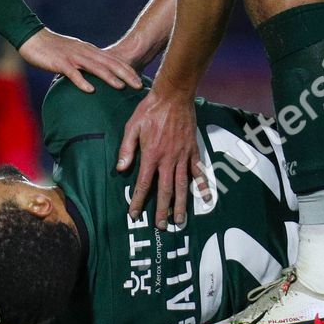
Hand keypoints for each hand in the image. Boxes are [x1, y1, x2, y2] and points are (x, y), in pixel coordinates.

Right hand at [18, 28, 143, 92]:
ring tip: (121, 87)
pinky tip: (90, 90)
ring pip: (95, 67)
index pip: (113, 60)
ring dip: (109, 77)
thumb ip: (85, 63)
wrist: (33, 38)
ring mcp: (73, 57)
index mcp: (89, 51)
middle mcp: (84, 52)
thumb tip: (96, 77)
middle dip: (126, 74)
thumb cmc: (53, 48)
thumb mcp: (74, 53)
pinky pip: (73, 73)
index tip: (139, 80)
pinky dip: (82, 81)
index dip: (127, 70)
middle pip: (109, 63)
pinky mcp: (60, 62)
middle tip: (139, 86)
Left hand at [116, 87, 206, 226]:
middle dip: (163, 210)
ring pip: (182, 185)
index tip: (135, 214)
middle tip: (162, 226)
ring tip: (180, 220)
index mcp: (151, 155)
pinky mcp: (193, 150)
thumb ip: (126, 149)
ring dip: (181, 204)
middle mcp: (168, 159)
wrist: (174, 96)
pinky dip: (201, 185)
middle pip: (165, 190)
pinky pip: (198, 171)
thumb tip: (120, 169)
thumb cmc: (150, 110)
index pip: (144, 184)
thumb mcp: (132, 127)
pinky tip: (204, 199)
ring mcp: (182, 156)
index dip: (139, 201)